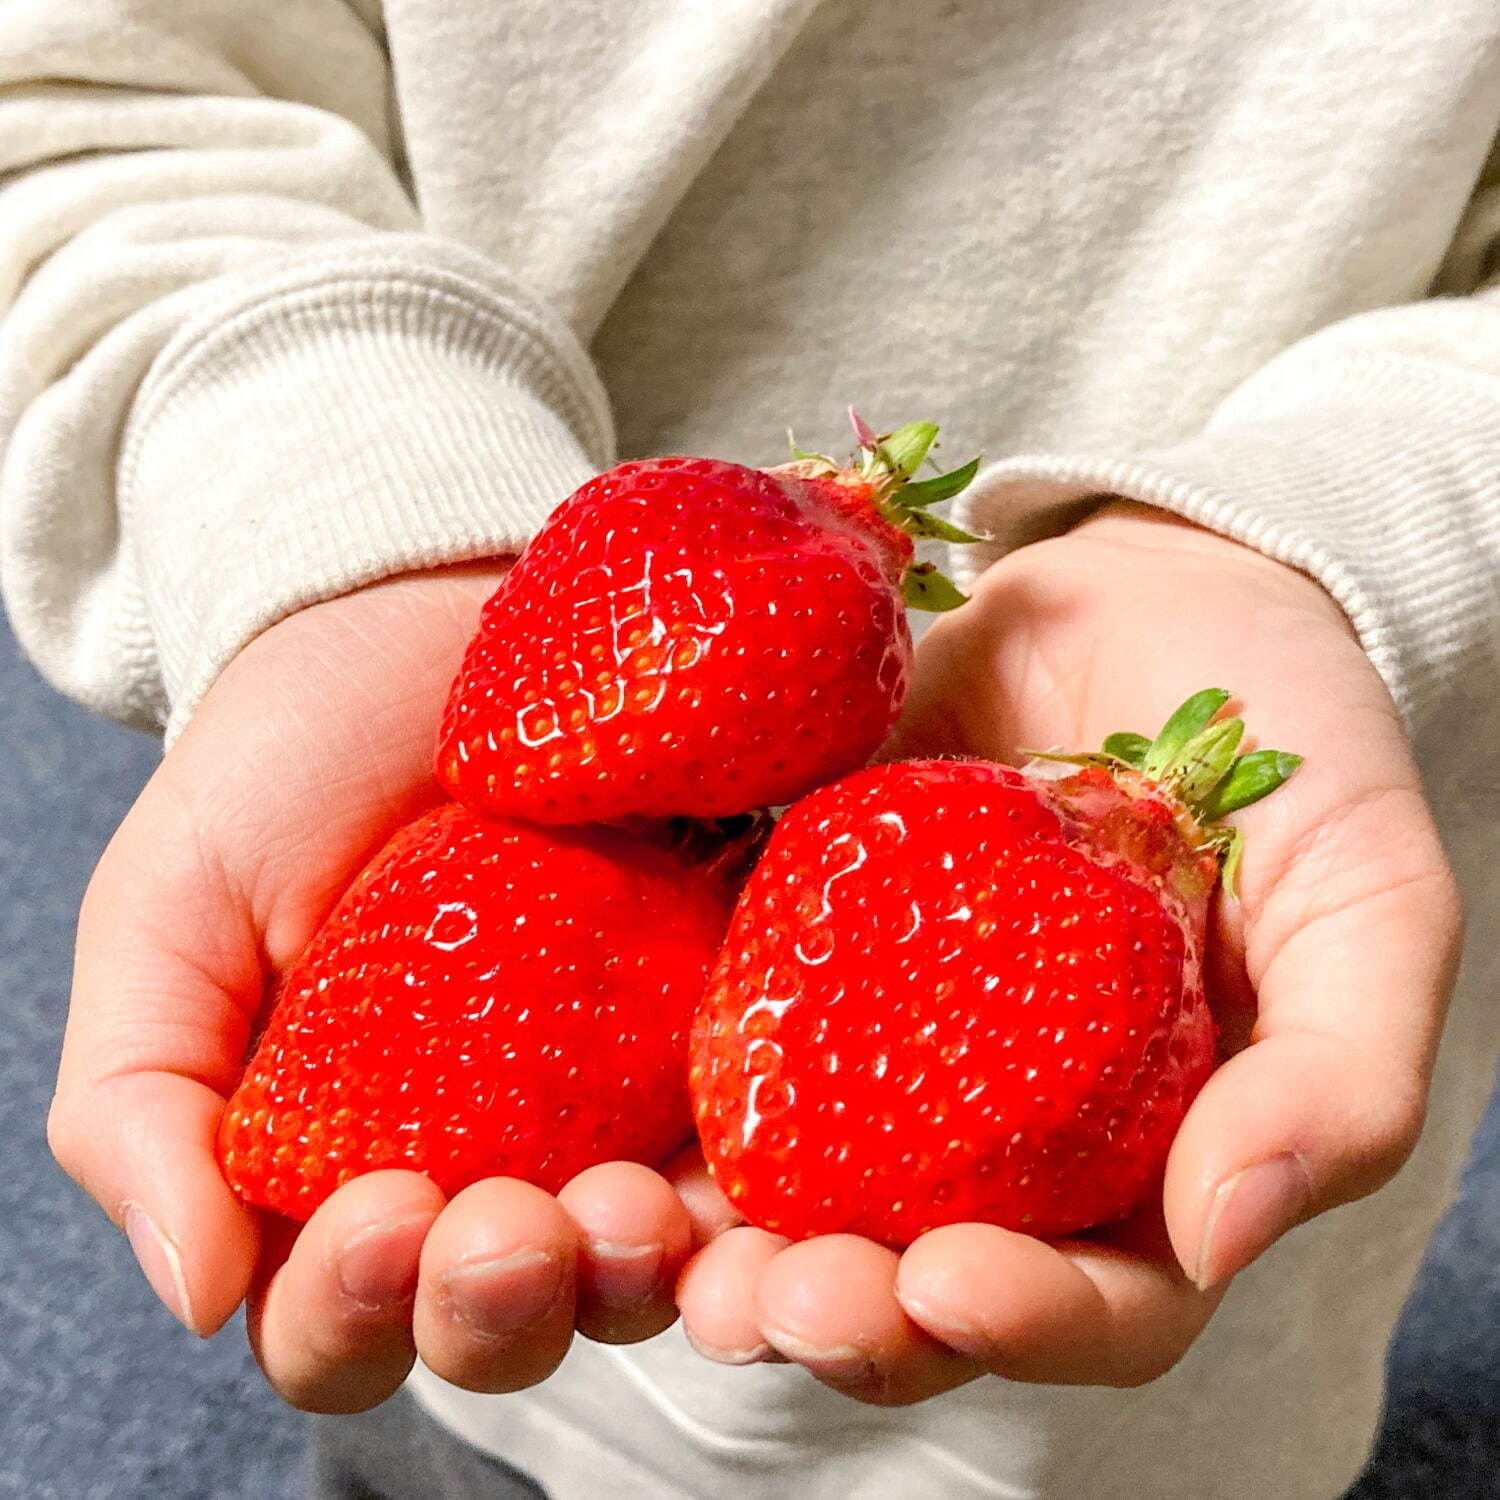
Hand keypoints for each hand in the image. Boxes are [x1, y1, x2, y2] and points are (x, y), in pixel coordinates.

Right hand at [47, 566, 715, 1412]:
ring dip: (637, 1275)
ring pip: (639, 1271)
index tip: (381, 1207)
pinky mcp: (713, 1029)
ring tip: (636, 1204)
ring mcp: (611, 1107)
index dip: (354, 1307)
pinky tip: (747, 1173)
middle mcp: (482, 1164)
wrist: (437, 633)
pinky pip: (754, 1153)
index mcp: (335, 1169)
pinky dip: (753, 1198)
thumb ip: (141, 1102)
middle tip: (512, 1219)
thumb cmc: (290, 771)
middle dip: (504, 1307)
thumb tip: (199, 1292)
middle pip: (506, 1324)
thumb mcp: (173, 918)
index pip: (337, 1320)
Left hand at [676, 502, 1461, 1402]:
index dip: (1027, 1321)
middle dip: (833, 1306)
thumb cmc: (1282, 740)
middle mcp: (998, 1123)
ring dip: (706, 1234)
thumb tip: (1229, 1231)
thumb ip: (1336, 1074)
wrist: (1141, 591)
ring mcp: (882, 1034)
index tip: (951, 1285)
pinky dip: (652, 1074)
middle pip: (908, 1271)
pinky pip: (717, 1025)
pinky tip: (591, 1094)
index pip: (1094, 1298)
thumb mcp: (1363, 897)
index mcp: (1143, 1150)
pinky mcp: (791, 941)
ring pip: (784, 1181)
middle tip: (761, 1296)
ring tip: (644, 1230)